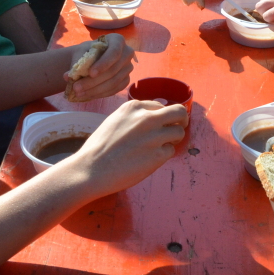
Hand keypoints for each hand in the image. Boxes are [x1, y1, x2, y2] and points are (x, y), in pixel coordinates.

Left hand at [64, 33, 134, 100]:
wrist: (92, 58)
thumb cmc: (87, 52)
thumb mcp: (82, 52)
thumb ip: (77, 62)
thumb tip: (68, 76)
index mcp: (117, 40)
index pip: (114, 53)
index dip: (103, 64)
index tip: (90, 73)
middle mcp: (127, 53)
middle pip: (112, 70)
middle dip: (93, 81)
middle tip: (76, 88)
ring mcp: (128, 68)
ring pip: (113, 82)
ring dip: (95, 90)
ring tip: (79, 93)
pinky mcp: (126, 80)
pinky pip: (115, 90)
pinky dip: (100, 94)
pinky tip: (88, 95)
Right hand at [66, 99, 187, 196]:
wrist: (92, 169)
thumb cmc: (99, 148)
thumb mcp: (115, 121)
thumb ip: (134, 117)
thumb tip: (152, 117)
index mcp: (134, 107)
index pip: (160, 105)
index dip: (162, 116)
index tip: (160, 124)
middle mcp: (147, 118)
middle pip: (179, 112)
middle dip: (181, 120)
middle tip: (176, 128)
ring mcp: (154, 136)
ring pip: (179, 131)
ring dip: (173, 139)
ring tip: (160, 147)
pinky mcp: (158, 155)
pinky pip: (171, 150)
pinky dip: (164, 155)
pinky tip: (150, 159)